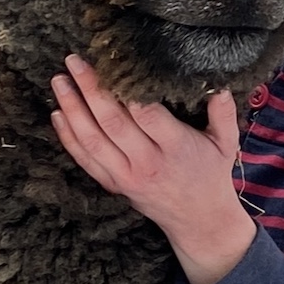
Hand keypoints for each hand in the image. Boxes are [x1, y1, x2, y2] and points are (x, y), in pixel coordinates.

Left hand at [50, 55, 256, 283]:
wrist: (199, 221)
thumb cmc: (211, 175)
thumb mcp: (226, 144)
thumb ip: (223, 113)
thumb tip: (220, 82)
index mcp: (176, 148)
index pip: (147, 116)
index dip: (127, 90)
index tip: (112, 63)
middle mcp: (147, 163)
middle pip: (112, 123)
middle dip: (90, 90)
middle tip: (74, 62)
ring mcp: (126, 177)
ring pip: (92, 141)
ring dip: (72, 109)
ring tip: (59, 81)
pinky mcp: (115, 185)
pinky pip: (86, 161)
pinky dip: (68, 138)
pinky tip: (57, 114)